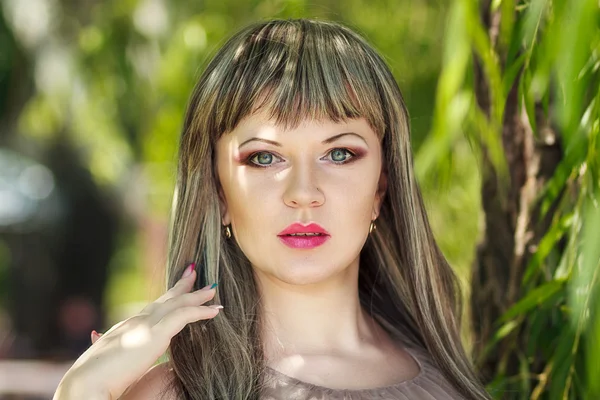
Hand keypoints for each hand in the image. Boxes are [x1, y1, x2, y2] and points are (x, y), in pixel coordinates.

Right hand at [55, 264, 221, 398]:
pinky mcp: (153, 334)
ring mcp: (144, 326)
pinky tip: (216, 311)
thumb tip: (97, 335)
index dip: (165, 299)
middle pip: (164, 299)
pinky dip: (201, 311)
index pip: (150, 309)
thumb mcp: (103, 359)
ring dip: (197, 296)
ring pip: (177, 304)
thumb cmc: (92, 380)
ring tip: (212, 289)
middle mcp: (134, 321)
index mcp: (124, 329)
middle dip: (181, 286)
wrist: (83, 386)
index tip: (176, 290)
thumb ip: (107, 346)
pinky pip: (184, 316)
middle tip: (193, 273)